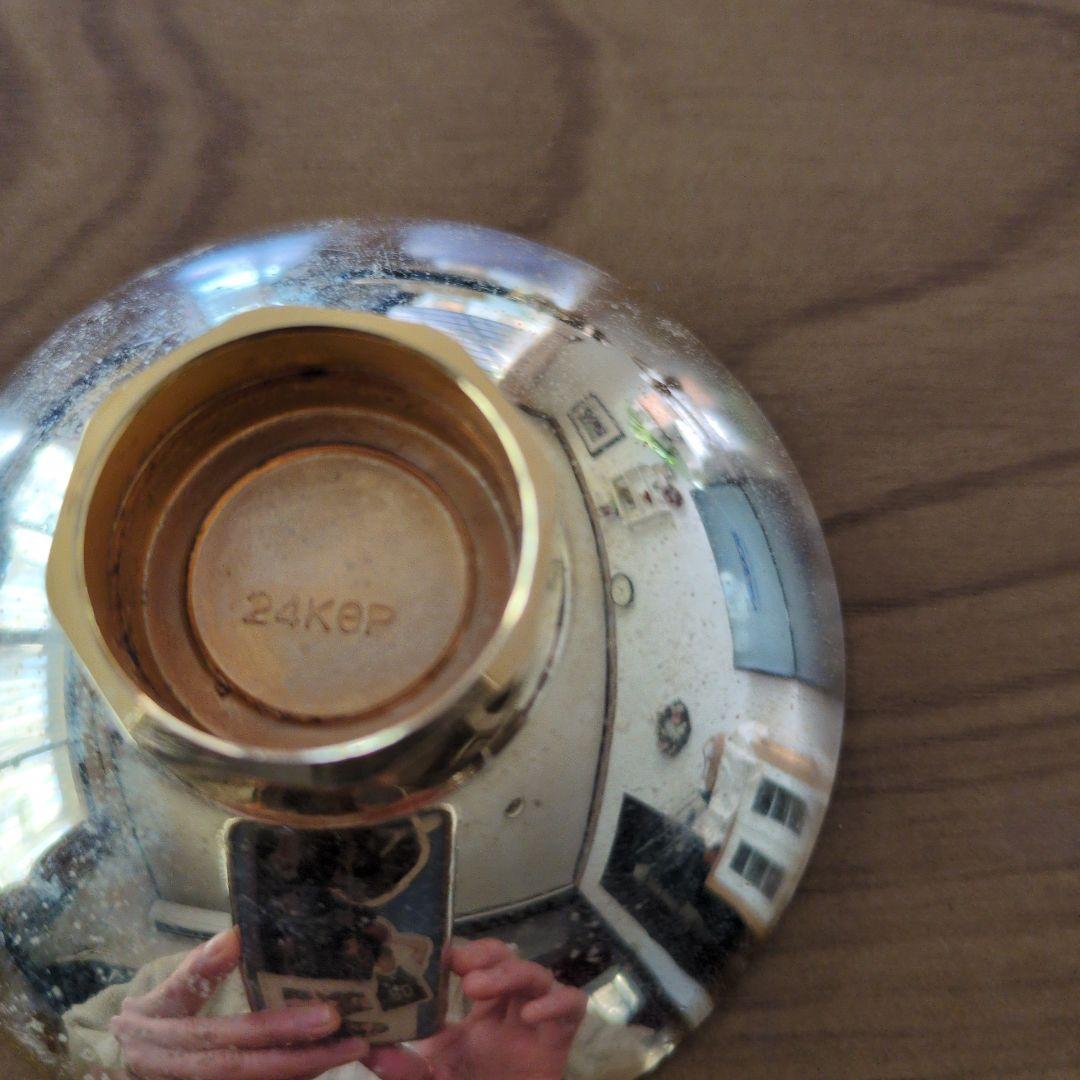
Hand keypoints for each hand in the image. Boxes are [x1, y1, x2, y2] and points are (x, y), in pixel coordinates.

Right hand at [109, 928, 369, 1078]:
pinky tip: (328, 1060)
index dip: (280, 1028)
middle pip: (251, 1072)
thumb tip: (237, 934)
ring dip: (308, 1071)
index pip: (232, 1038)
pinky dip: (296, 1075)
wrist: (121, 1065)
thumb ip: (196, 969)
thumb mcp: (160, 993)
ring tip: (355, 1049)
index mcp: (171, 1045)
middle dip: (305, 1058)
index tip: (328, 1014)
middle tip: (357, 1040)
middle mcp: (187, 1075)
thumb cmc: (148, 1021)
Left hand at [367, 939, 587, 1079]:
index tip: (438, 954)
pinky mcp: (560, 1042)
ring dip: (511, 972)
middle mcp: (510, 1011)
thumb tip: (371, 1050)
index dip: (462, 953)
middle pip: (508, 959)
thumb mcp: (434, 1078)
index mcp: (481, 1013)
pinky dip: (556, 1001)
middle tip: (461, 964)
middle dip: (488, 953)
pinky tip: (532, 1014)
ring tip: (479, 987)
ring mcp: (537, 1024)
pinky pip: (572, 1005)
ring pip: (537, 975)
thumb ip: (406, 1068)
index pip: (476, 964)